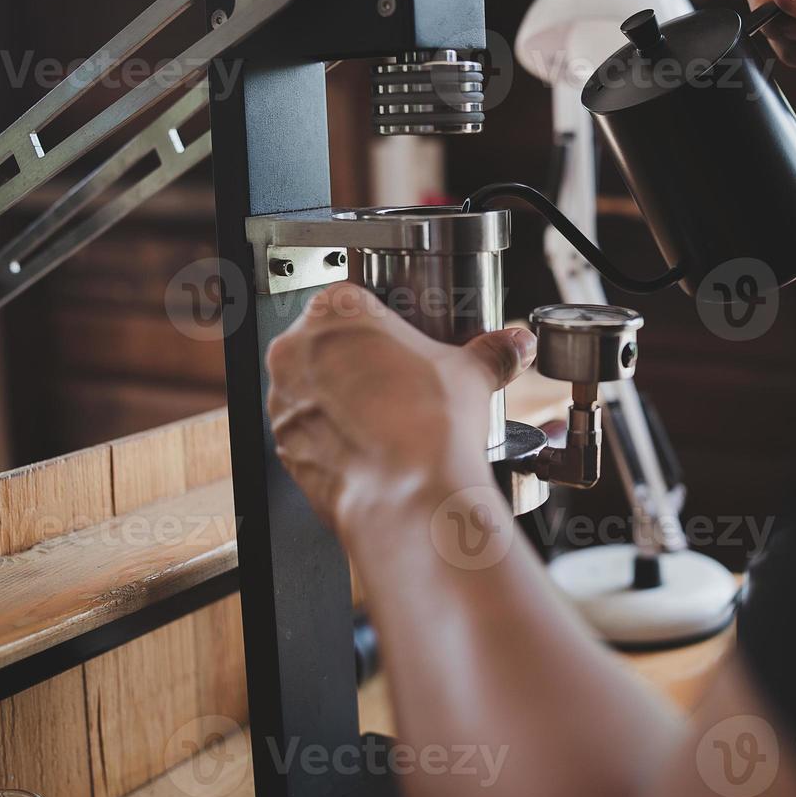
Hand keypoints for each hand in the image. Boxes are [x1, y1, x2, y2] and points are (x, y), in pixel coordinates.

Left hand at [266, 283, 535, 536]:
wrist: (408, 496)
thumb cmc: (428, 427)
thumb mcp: (473, 373)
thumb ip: (492, 352)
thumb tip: (513, 345)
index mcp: (337, 312)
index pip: (352, 299)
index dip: (381, 323)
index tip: (400, 342)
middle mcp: (297, 351)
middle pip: (326, 343)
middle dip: (358, 360)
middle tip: (399, 383)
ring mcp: (283, 401)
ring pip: (312, 388)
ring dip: (340, 398)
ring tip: (387, 419)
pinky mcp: (282, 446)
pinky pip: (306, 431)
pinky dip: (331, 436)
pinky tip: (369, 447)